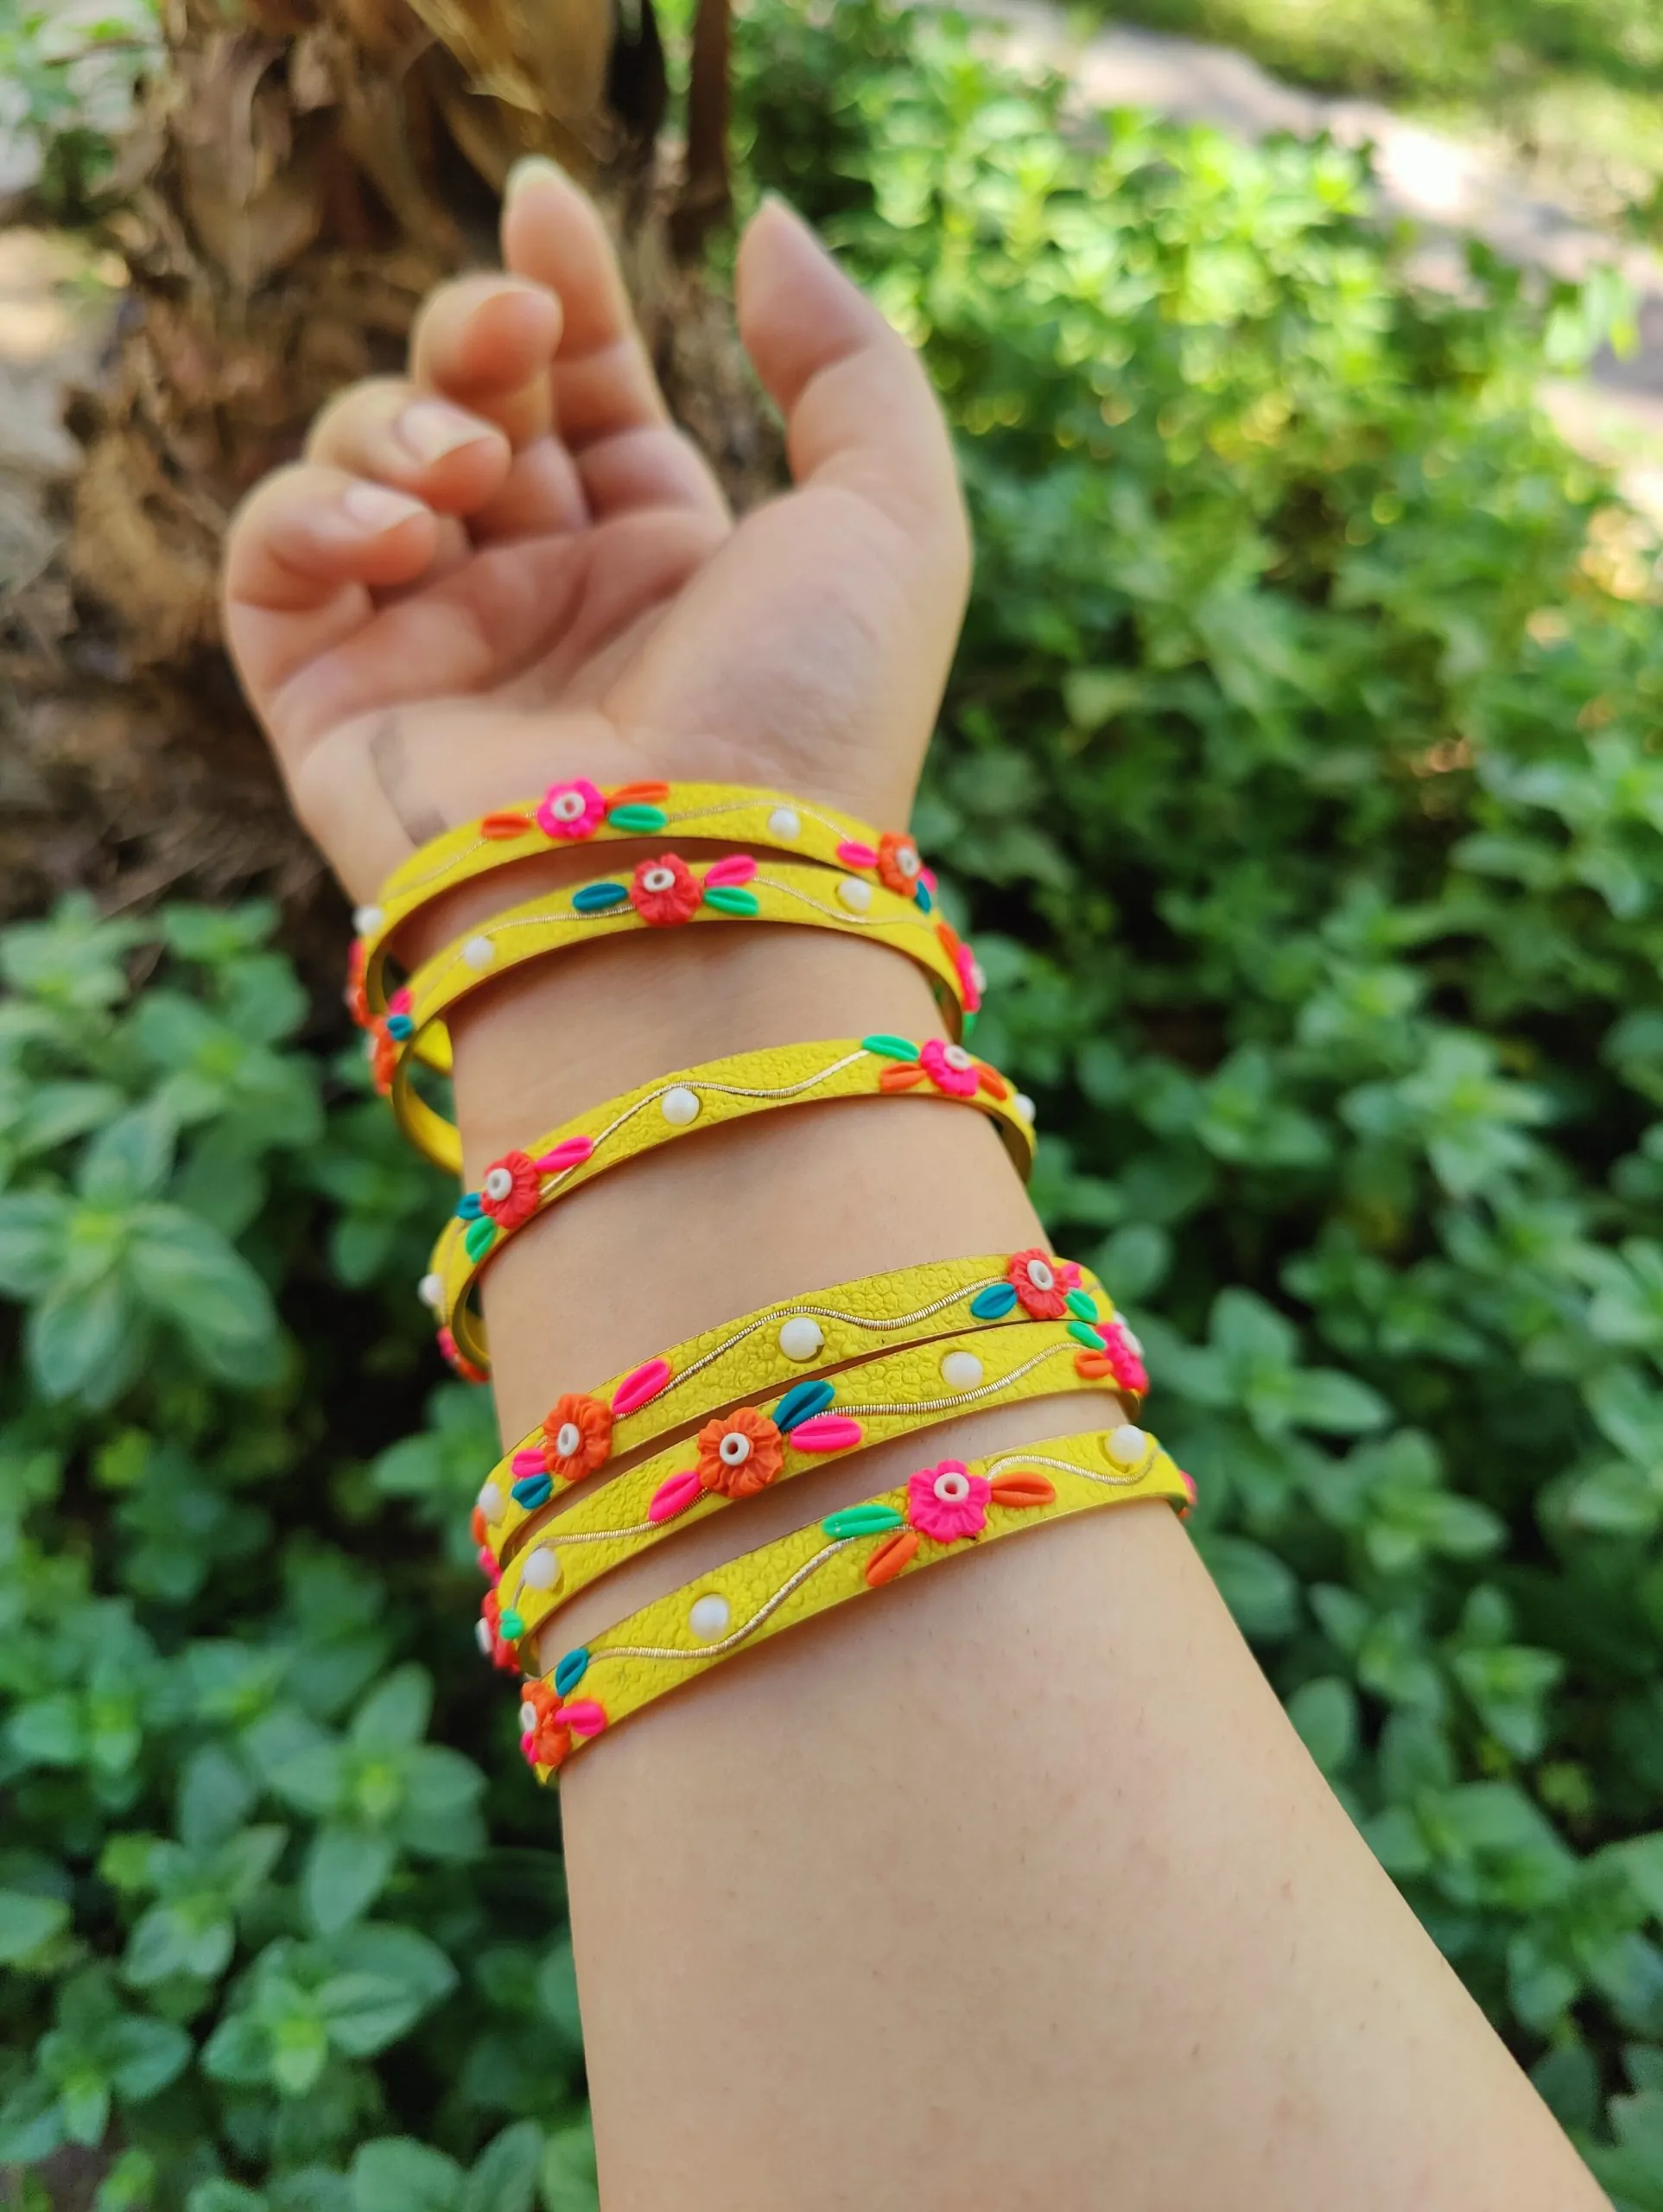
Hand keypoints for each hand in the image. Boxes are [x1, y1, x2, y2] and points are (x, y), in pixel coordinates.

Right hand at [221, 163, 969, 903]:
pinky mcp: (335, 709)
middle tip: (511, 336)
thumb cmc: (806, 726)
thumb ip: (848, 362)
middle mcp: (551, 608)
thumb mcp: (890, 520)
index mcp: (671, 568)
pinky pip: (274, 564)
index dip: (566, 296)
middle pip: (474, 409)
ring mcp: (439, 657)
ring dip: (399, 422)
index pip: (595, 400)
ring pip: (366, 467)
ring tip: (468, 472)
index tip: (546, 206)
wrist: (693, 899)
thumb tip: (763, 228)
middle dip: (477, 335)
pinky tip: (394, 531)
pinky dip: (310, 510)